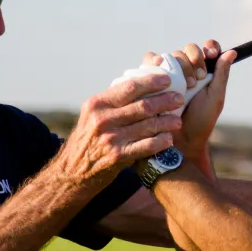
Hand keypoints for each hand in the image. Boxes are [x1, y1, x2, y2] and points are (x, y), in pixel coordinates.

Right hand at [56, 73, 183, 184]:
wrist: (72, 171)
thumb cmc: (88, 139)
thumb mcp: (93, 115)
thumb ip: (113, 101)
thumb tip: (142, 82)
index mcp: (97, 104)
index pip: (130, 87)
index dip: (152, 82)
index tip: (168, 80)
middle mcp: (103, 118)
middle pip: (143, 106)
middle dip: (165, 101)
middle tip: (179, 99)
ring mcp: (110, 137)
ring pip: (148, 125)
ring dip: (167, 122)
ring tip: (178, 121)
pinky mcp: (117, 156)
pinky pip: (146, 145)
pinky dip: (160, 142)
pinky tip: (169, 139)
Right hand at [142, 41, 231, 158]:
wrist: (181, 139)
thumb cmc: (202, 120)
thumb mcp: (215, 97)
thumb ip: (222, 74)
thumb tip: (232, 52)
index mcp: (204, 71)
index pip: (206, 49)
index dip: (209, 46)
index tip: (212, 53)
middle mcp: (186, 69)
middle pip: (188, 50)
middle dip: (194, 61)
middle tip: (197, 80)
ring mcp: (169, 73)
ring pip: (172, 55)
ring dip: (180, 67)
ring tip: (185, 87)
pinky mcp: (152, 78)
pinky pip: (151, 60)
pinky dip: (154, 61)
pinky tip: (160, 69)